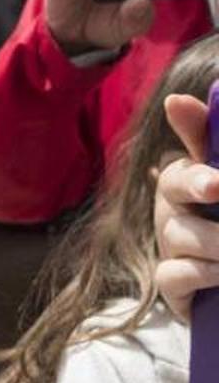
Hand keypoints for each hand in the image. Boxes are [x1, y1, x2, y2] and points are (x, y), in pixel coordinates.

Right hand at [154, 93, 218, 320]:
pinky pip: (173, 273)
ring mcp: (169, 244)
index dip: (190, 135)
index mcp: (189, 177)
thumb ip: (207, 140)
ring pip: (179, 233)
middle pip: (171, 182)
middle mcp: (172, 206)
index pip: (185, 151)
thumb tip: (178, 99)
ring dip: (217, 241)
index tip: (215, 162)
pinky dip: (201, 272)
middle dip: (197, 182)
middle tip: (218, 188)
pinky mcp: (169, 283)